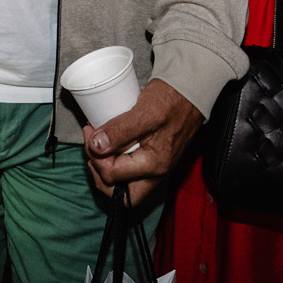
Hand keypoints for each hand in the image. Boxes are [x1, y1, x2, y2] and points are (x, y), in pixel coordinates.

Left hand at [83, 79, 202, 203]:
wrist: (191, 90)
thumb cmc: (173, 99)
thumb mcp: (145, 112)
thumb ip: (120, 131)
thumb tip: (96, 146)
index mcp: (155, 165)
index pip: (113, 175)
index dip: (96, 157)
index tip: (91, 133)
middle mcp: (155, 172)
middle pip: (119, 193)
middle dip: (99, 173)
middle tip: (92, 146)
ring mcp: (153, 167)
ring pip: (122, 183)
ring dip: (104, 167)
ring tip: (96, 142)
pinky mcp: (151, 158)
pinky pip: (128, 170)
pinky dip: (113, 160)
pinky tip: (107, 142)